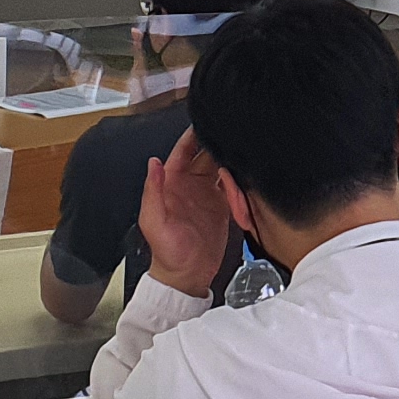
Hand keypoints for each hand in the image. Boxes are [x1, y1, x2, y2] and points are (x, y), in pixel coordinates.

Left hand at [138, 143, 235, 297]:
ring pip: (222, 167)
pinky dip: (240, 180)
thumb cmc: (166, 253)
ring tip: (243, 157)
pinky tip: (246, 177)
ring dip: (231, 162)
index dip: (193, 136)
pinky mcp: (222, 205)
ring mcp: (207, 194)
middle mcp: (190, 184)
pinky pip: (233, 185)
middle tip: (233, 138)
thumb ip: (153, 191)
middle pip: (207, 155)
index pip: (183, 151)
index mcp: (172, 183)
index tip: (205, 122)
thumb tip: (154, 163)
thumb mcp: (153, 222)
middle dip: (219, 146)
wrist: (186, 276)